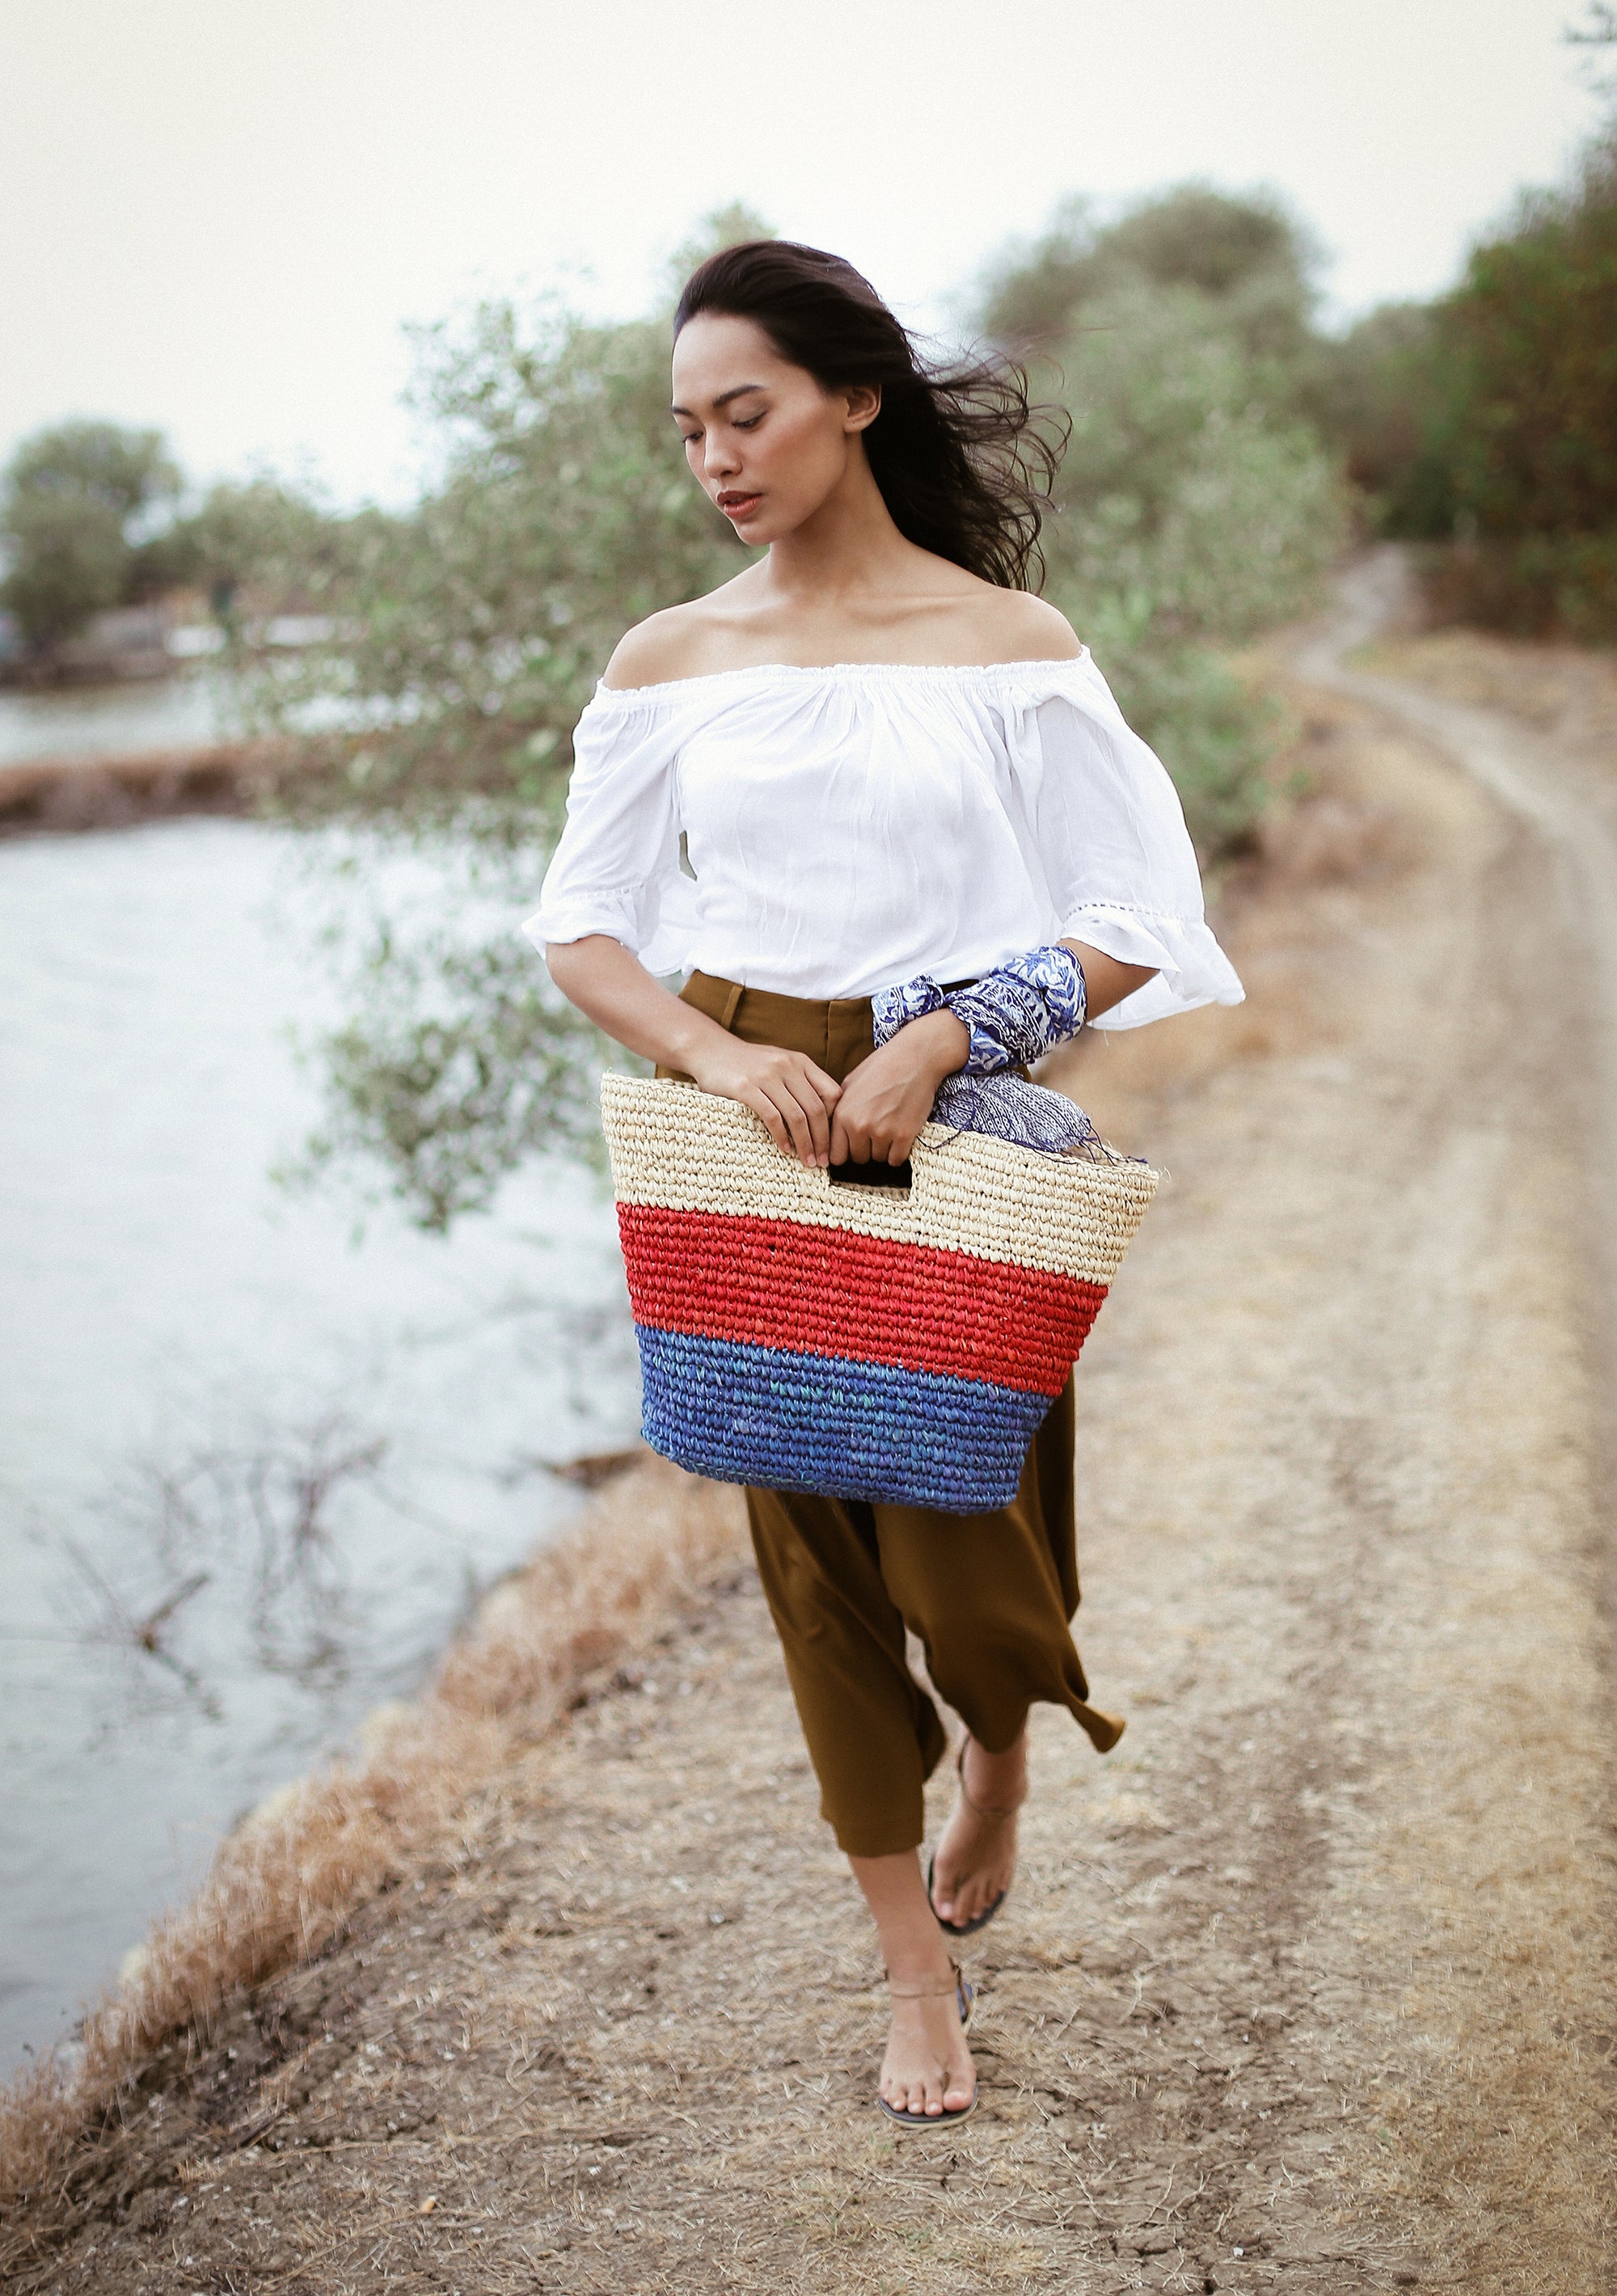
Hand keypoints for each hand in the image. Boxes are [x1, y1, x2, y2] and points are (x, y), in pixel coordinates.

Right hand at [685, 1036, 841, 1166]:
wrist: (710, 1049)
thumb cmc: (748, 1063)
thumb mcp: (780, 1064)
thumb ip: (800, 1082)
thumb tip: (822, 1116)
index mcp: (800, 1061)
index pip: (831, 1094)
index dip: (834, 1120)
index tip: (831, 1141)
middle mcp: (787, 1066)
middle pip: (816, 1109)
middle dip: (822, 1140)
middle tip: (823, 1161)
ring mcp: (766, 1076)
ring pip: (796, 1116)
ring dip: (805, 1144)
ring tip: (806, 1160)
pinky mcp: (745, 1088)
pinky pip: (772, 1117)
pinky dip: (782, 1137)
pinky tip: (785, 1149)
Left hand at [832, 1010, 968, 1166]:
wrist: (914, 1058)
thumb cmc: (882, 1067)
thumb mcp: (850, 1084)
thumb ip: (839, 1110)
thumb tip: (831, 1131)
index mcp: (843, 1114)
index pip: (836, 1154)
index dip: (845, 1152)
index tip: (853, 1147)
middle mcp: (859, 1126)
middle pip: (858, 1158)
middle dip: (865, 1149)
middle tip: (875, 1134)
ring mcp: (882, 1132)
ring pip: (878, 1159)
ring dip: (883, 1149)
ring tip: (889, 1128)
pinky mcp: (904, 1135)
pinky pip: (896, 1159)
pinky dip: (898, 1152)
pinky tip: (900, 1136)